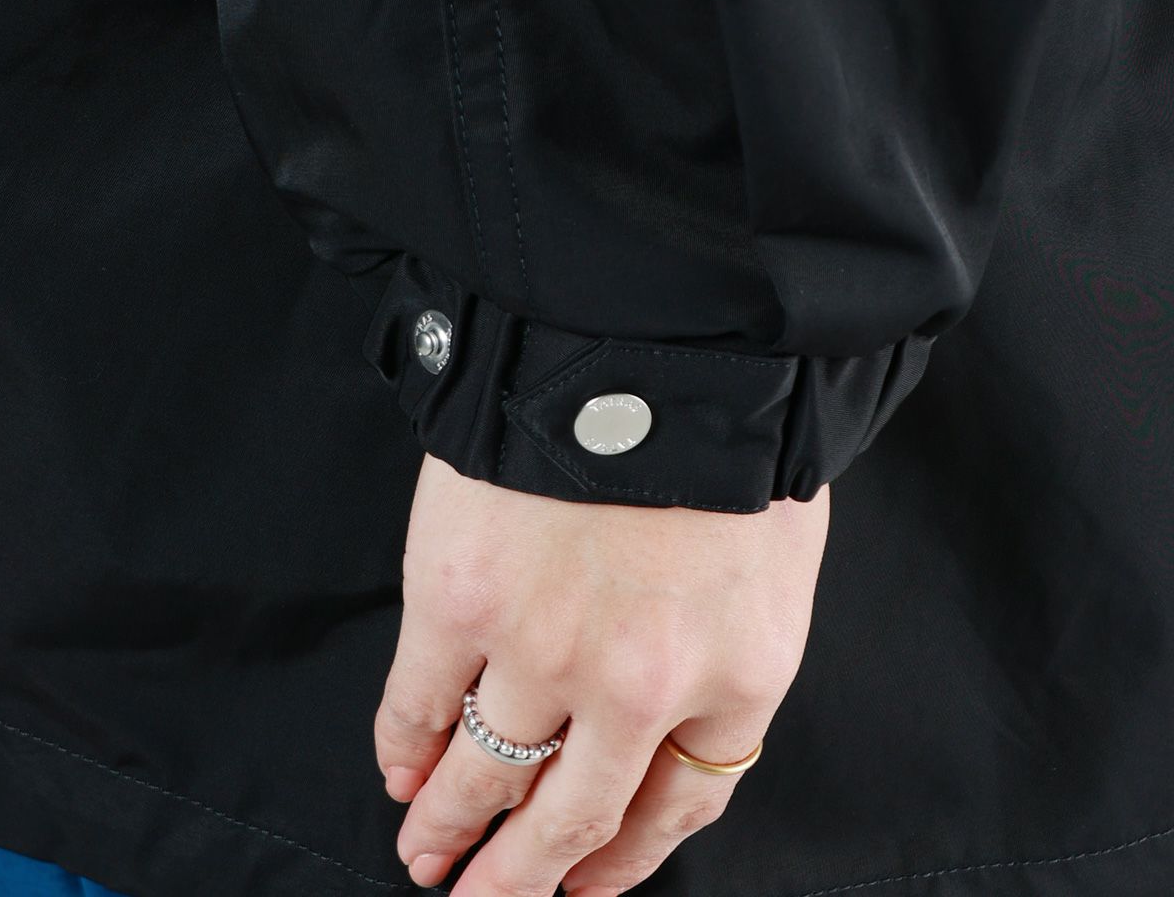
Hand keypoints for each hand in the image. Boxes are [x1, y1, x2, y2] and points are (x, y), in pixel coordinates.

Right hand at [374, 453, 829, 893]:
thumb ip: (729, 632)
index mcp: (738, 674)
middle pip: (575, 816)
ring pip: (488, 772)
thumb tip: (676, 695)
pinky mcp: (461, 601)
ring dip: (449, 822)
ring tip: (425, 850)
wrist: (660, 332)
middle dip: (523, 873)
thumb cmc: (732, 417)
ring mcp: (546, 650)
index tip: (586, 881)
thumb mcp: (775, 543)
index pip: (681, 803)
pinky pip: (420, 703)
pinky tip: (398, 767)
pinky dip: (402, 745)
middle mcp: (642, 690)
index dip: (626, 854)